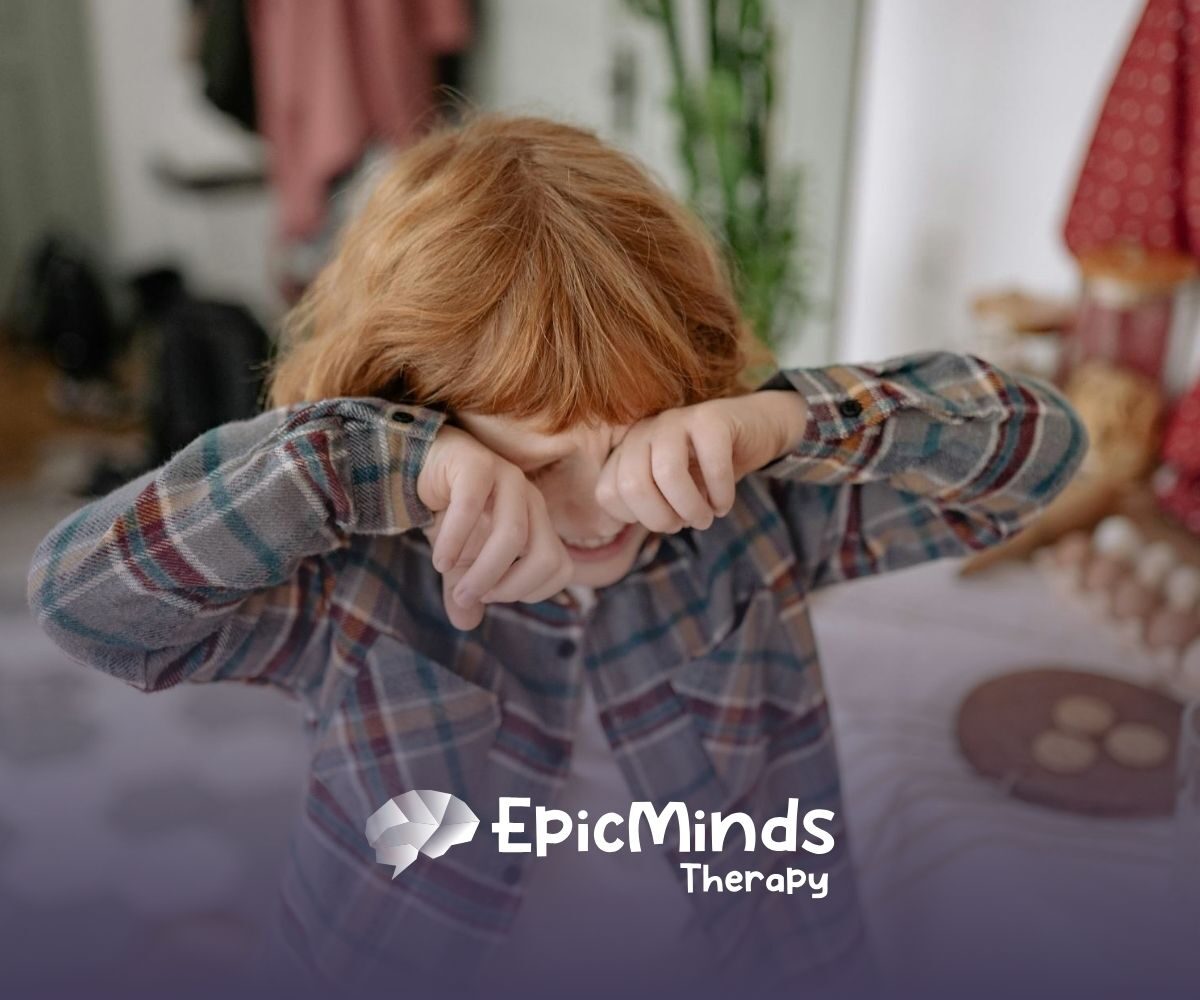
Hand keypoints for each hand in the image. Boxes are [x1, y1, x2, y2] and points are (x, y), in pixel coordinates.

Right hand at [417, 425, 573, 629]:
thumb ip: (465, 592)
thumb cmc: (449, 514)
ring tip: (454, 583)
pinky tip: (440, 559)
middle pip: (546, 556)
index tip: (491, 596)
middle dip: (509, 587)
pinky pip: (472, 506)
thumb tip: (466, 624)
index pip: (560, 569)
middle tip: (471, 596)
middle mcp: (531, 500)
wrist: (419, 468)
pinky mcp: (476, 463)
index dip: (529, 592)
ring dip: (483, 570)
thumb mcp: (458, 563)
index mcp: (538, 523)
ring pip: (512, 534)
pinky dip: (455, 539)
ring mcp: (507, 478)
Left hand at [594, 390, 806, 532]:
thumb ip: (641, 506)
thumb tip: (611, 531)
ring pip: (668, 473)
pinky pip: (711, 465)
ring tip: (706, 517)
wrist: (753, 430)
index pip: (608, 493)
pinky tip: (724, 503)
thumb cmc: (705, 468)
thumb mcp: (669, 491)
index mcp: (626, 450)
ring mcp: (676, 420)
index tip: (664, 521)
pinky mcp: (711, 418)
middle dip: (661, 518)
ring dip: (691, 508)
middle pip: (632, 485)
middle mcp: (644, 431)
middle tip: (685, 524)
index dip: (637, 520)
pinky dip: (721, 495)